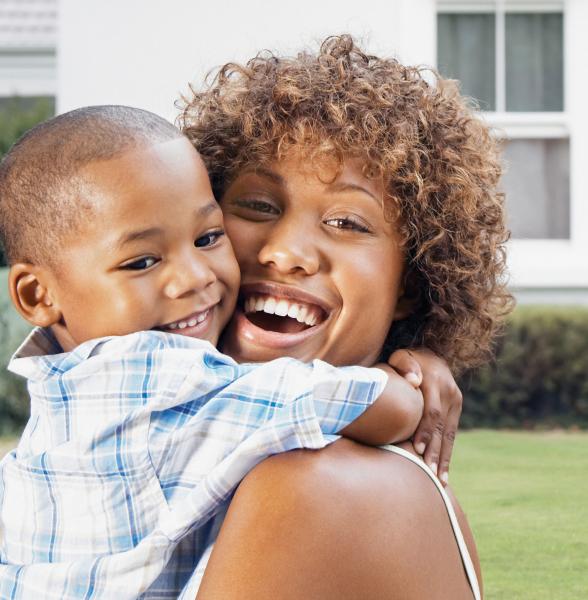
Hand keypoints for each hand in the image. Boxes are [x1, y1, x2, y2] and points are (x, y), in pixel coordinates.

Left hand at [388, 348, 461, 485]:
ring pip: (450, 435)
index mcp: (435, 381)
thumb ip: (405, 365)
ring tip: (441, 482)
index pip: (431, 411)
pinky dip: (447, 453)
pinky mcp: (457, 408)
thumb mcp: (402, 356)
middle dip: (436, 452)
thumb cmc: (406, 359)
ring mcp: (455, 401)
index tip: (418, 449)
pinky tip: (444, 473)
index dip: (425, 431)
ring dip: (445, 459)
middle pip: (442, 427)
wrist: (430, 355)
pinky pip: (452, 434)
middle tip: (429, 474)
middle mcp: (449, 392)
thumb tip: (412, 380)